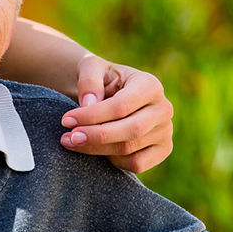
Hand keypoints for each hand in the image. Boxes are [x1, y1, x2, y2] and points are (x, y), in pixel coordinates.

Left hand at [60, 55, 173, 172]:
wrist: (113, 94)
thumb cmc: (102, 79)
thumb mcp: (92, 68)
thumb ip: (89, 80)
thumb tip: (89, 103)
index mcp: (150, 85)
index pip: (121, 106)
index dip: (92, 116)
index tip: (66, 120)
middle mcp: (163, 108)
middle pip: (130, 130)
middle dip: (95, 136)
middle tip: (69, 138)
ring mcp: (166, 131)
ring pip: (130, 149)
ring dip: (97, 149)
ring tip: (72, 142)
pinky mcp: (163, 150)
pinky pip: (137, 164)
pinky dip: (113, 160)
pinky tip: (96, 149)